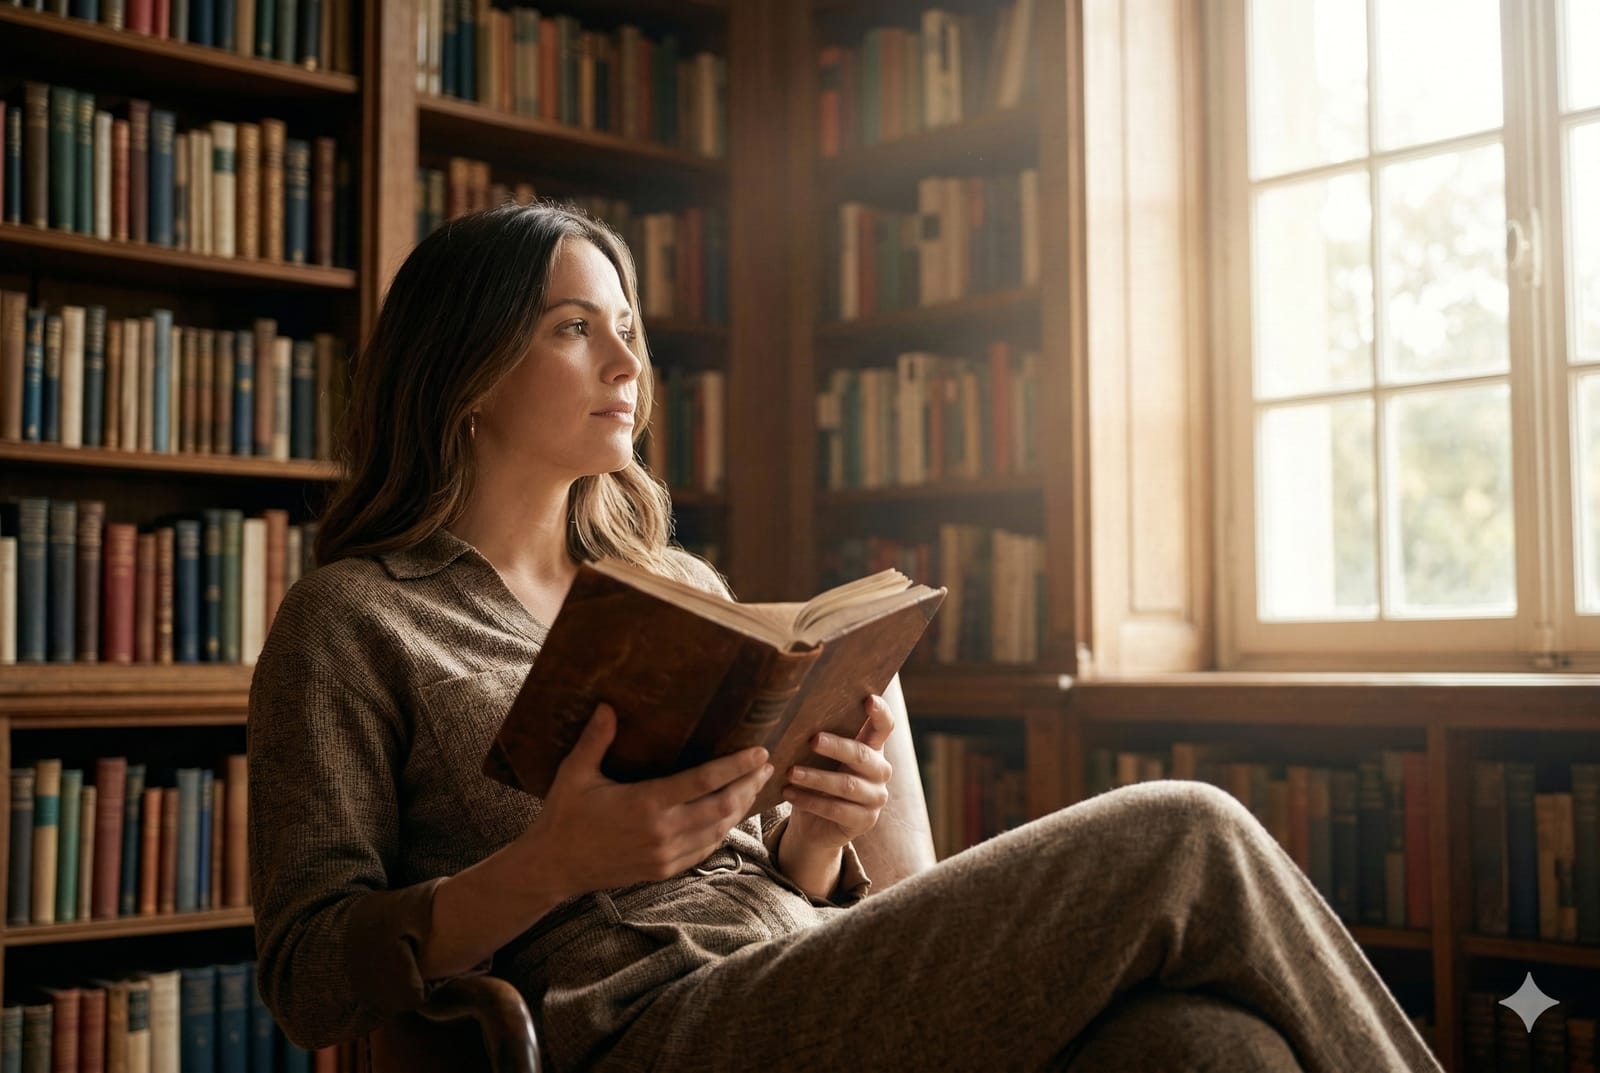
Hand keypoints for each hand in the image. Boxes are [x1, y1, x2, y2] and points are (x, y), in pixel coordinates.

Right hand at [525, 703, 773, 895]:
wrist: (553, 868)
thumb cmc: (563, 816)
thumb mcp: (574, 774)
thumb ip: (595, 740)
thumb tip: (608, 705)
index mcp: (646, 804)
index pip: (704, 781)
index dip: (736, 766)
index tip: (759, 752)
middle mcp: (663, 831)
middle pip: (722, 806)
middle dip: (749, 784)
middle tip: (767, 765)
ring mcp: (666, 855)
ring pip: (718, 830)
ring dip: (740, 807)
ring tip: (755, 786)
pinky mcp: (664, 870)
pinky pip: (705, 849)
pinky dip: (722, 831)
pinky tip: (729, 816)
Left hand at [780, 693, 894, 856]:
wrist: (815, 826)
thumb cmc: (817, 780)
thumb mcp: (820, 758)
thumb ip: (820, 738)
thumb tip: (795, 714)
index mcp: (873, 748)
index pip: (884, 726)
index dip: (880, 712)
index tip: (868, 699)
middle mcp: (880, 771)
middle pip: (862, 755)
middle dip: (837, 746)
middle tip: (813, 740)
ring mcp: (875, 798)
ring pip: (847, 784)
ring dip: (816, 778)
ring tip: (791, 772)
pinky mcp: (864, 821)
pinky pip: (836, 809)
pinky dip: (809, 801)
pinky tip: (789, 793)